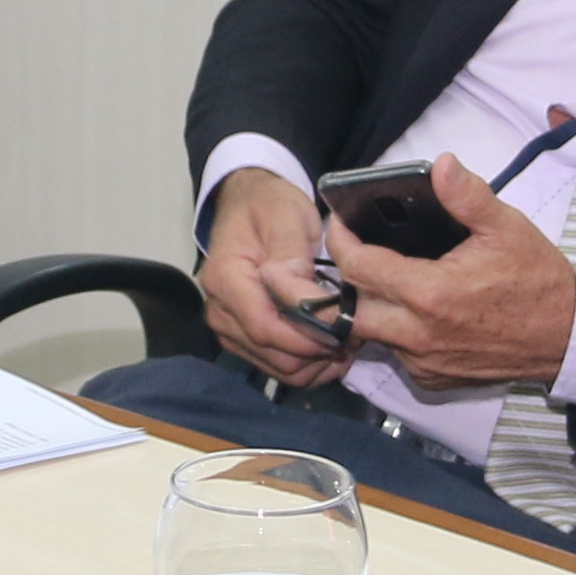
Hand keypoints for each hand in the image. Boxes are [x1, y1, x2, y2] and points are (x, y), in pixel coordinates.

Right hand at [194, 167, 349, 387]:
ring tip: (346, 337)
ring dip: (317, 361)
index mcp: (226, 279)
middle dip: (318, 351)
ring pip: (280, 368)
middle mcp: (220, 311)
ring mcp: (229, 329)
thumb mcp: (286, 215)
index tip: (345, 331)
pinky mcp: (243, 340)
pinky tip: (330, 345)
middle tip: (355, 332)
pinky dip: (309, 364)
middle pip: (274, 354)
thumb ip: (291, 251)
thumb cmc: (270, 206)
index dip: (308, 338)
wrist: (251, 205)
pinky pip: (279, 368)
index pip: (265, 327)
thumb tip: (298, 286)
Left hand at [327, 149, 575, 390]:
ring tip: (383, 277)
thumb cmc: (537, 281)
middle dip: (346, 279)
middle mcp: (419, 334)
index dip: (341, 241)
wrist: (566, 337)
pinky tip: (414, 310)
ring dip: (370, 306)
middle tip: (357, 252)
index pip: (359, 267)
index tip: (339, 223)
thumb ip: (467, 196)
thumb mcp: (506, 228)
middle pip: (350, 309)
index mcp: (431, 293)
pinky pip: (397, 354)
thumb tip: (442, 165)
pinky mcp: (433, 379)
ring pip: (371, 334)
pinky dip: (396, 332)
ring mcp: (424, 362)